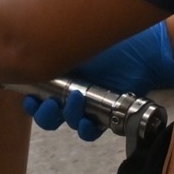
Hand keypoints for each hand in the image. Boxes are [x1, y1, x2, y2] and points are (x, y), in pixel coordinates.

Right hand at [21, 23, 173, 138]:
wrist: (142, 53)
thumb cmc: (109, 42)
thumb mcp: (78, 41)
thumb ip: (56, 46)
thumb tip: (32, 47)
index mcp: (60, 75)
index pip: (37, 94)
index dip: (31, 102)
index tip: (30, 99)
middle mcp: (70, 92)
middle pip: (48, 115)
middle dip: (44, 114)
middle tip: (49, 104)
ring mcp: (88, 105)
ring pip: (67, 123)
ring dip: (67, 117)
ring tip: (76, 101)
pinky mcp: (105, 116)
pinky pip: (90, 131)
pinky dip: (86, 129)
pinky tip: (88, 120)